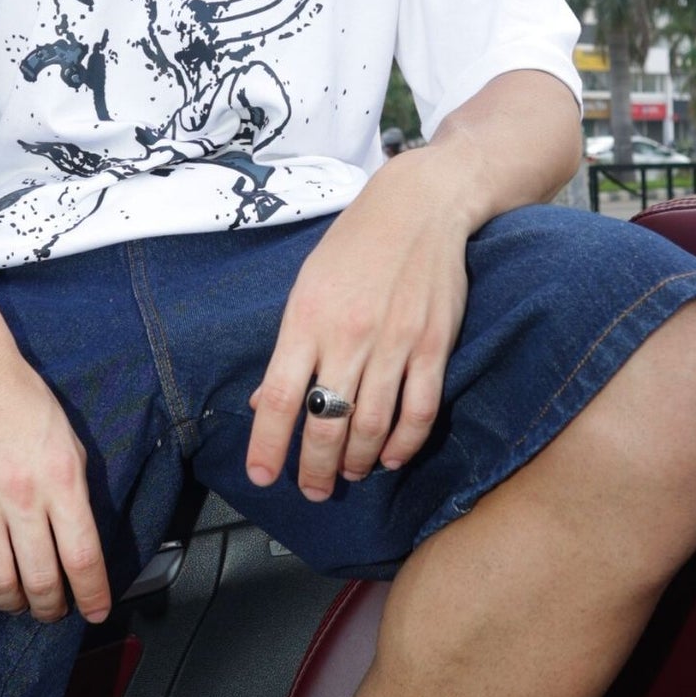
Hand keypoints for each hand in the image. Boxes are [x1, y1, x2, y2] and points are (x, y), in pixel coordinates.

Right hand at [0, 274, 111, 624]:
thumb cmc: (19, 397)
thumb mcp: (68, 438)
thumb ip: (75, 490)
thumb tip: (81, 540)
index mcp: (61, 477)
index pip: (83, 557)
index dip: (93, 595)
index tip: (96, 612)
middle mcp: (21, 494)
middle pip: (42, 579)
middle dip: (52, 608)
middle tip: (54, 610)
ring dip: (13, 602)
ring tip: (19, 601)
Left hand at [246, 151, 472, 501]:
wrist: (419, 206)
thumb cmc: (353, 246)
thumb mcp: (306, 286)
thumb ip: (289, 347)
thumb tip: (264, 400)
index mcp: (306, 320)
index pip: (279, 397)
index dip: (268, 444)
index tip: (261, 475)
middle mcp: (349, 336)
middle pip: (326, 423)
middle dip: (315, 469)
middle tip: (312, 490)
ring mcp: (395, 343)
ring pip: (372, 425)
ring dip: (356, 462)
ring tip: (347, 475)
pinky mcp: (433, 345)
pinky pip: (419, 410)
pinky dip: (404, 444)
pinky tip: (390, 458)